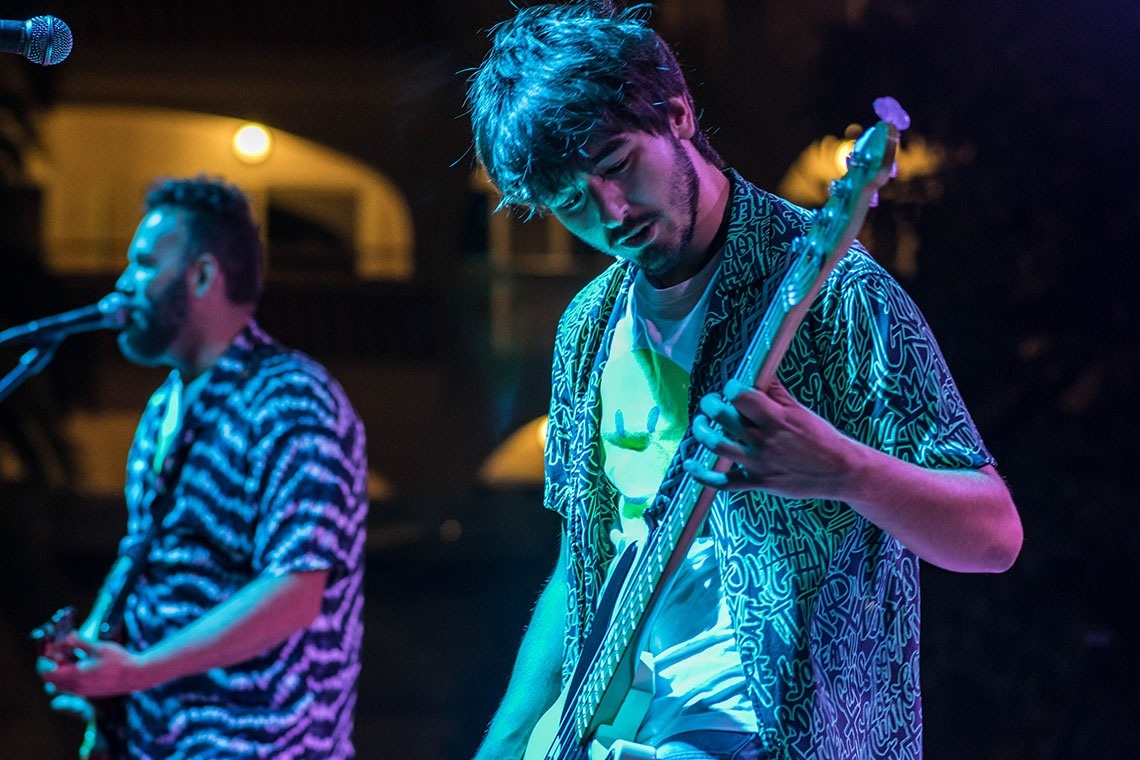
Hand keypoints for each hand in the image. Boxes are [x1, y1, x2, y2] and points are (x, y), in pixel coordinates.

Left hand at [37, 633, 142, 698]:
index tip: (52, 648)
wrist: (136, 675)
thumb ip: (79, 642)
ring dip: (62, 669)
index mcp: (75, 676)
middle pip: (52, 680)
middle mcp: (76, 687)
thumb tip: (67, 636)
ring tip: (72, 654)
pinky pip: (72, 685)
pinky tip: (82, 662)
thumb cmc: (119, 661)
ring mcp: (83, 691)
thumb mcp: (98, 647)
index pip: (47, 673)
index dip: (45, 661)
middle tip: (61, 649)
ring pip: (62, 683)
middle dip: (53, 664)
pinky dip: (70, 674)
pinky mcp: (89, 691)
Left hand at [684, 377, 851, 499]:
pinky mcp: (757, 482)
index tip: (731, 390)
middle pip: (722, 418)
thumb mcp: (801, 411)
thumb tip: (759, 372)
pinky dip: (702, 475)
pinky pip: (723, 482)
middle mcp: (763, 440)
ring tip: (699, 424)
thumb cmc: (822, 438)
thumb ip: (777, 394)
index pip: (740, 396)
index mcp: (776, 418)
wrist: (840, 471)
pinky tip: (690, 464)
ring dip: (701, 432)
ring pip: (716, 446)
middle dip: (710, 405)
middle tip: (711, 403)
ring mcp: (758, 463)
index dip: (730, 389)